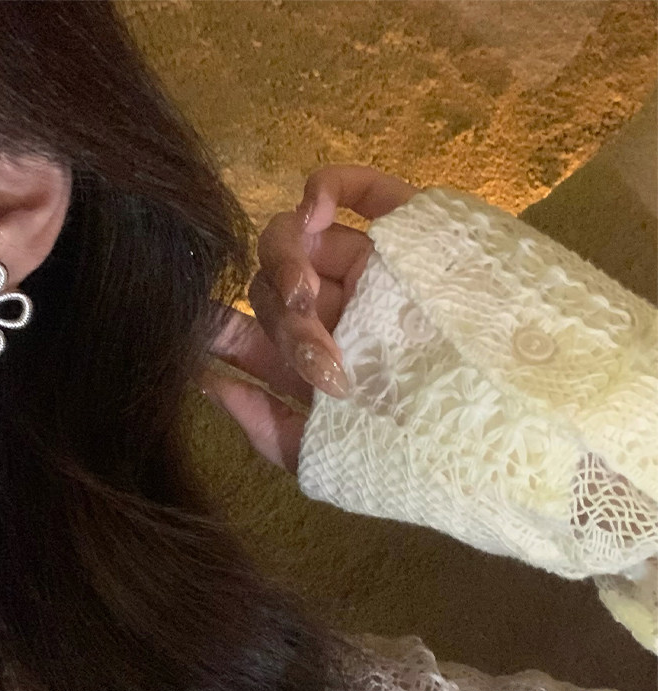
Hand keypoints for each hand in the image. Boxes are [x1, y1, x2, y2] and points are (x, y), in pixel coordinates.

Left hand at [197, 165, 420, 472]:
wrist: (530, 427)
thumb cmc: (436, 451)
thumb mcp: (336, 459)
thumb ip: (267, 430)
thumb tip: (207, 383)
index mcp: (316, 360)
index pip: (252, 332)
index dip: (221, 326)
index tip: (203, 330)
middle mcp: (337, 310)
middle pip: (270, 285)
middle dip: (275, 313)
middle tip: (314, 348)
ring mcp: (369, 268)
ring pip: (299, 238)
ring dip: (289, 259)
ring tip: (310, 296)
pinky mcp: (408, 230)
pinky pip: (354, 191)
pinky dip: (325, 188)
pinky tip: (316, 211)